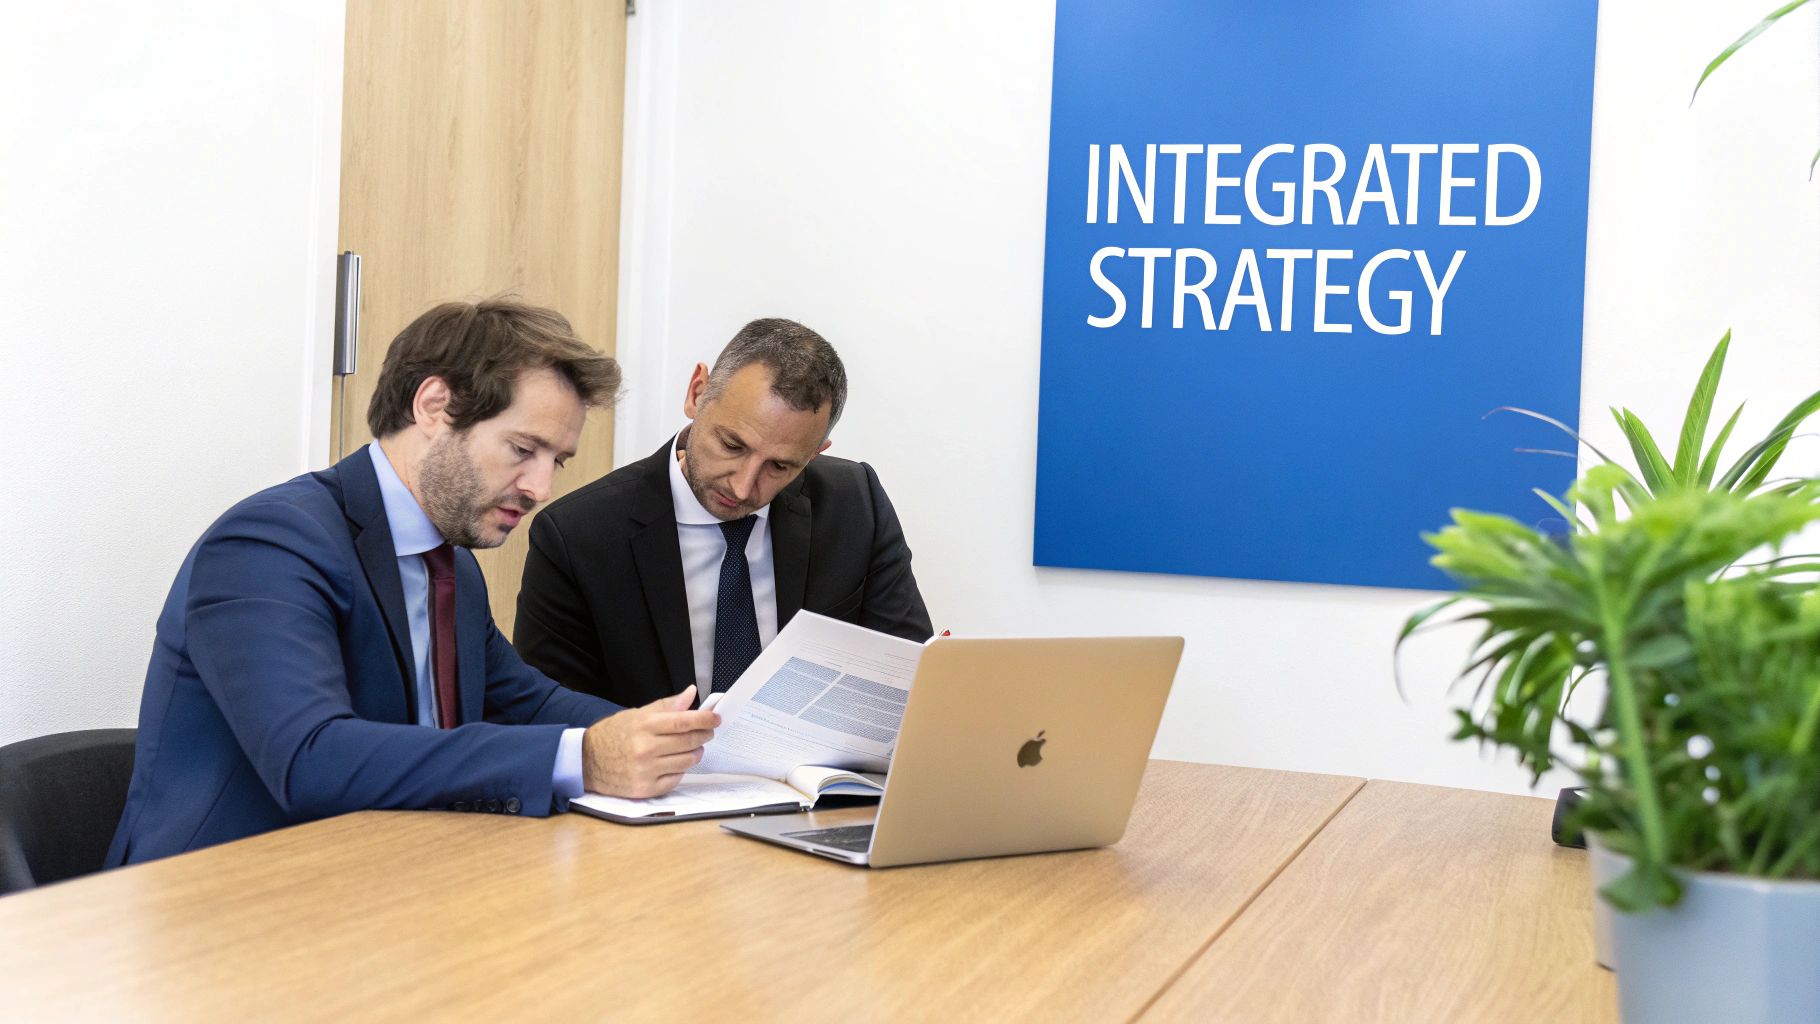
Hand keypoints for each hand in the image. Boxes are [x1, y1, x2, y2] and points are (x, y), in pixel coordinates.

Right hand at [582, 685, 719, 797]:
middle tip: (707, 731)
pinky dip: (680, 770)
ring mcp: (646, 771)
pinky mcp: (646, 789)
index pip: (683, 721)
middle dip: (703, 735)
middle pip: (689, 741)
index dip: (704, 719)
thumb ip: (666, 706)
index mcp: (644, 726)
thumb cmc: (612, 735)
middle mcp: (645, 749)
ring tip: (691, 747)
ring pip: (687, 761)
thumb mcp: (636, 714)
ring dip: (695, 753)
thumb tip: (691, 694)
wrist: (586, 762)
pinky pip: (676, 779)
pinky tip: (674, 762)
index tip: (715, 718)